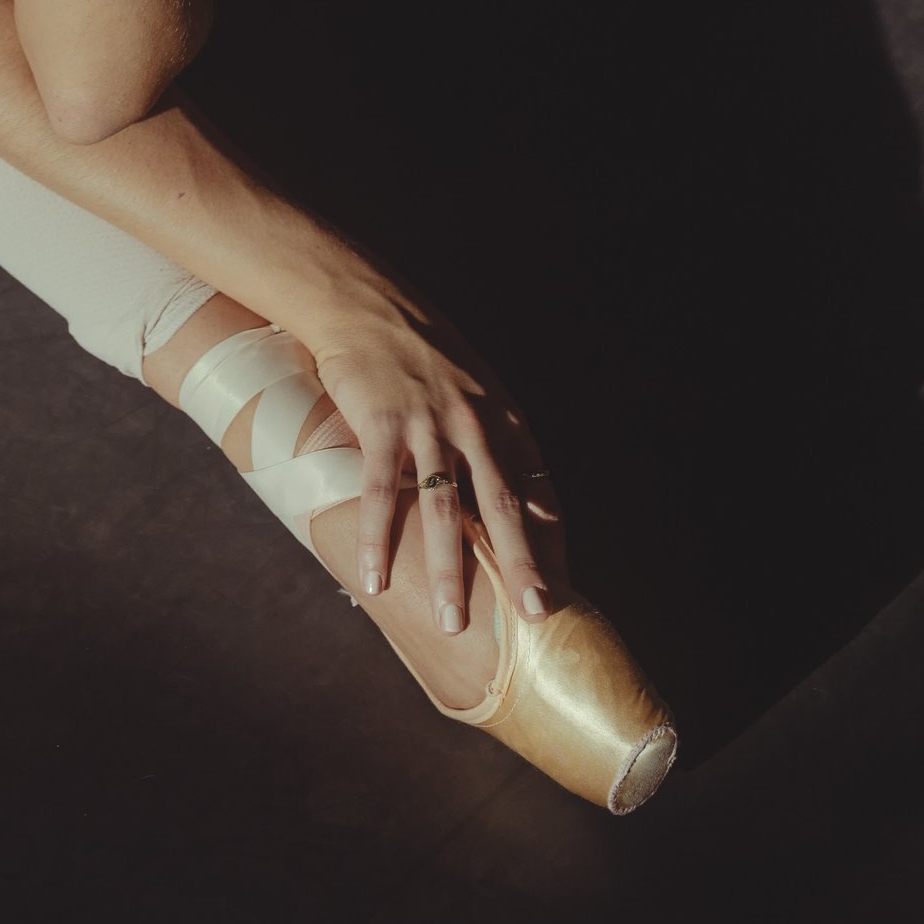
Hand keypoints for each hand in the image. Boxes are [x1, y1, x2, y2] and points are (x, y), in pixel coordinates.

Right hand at [303, 281, 560, 628]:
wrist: (363, 302)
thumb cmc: (417, 350)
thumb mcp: (472, 387)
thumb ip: (487, 438)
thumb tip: (495, 497)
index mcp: (503, 419)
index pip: (540, 493)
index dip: (551, 544)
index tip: (560, 590)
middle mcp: (474, 425)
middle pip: (503, 509)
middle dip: (520, 568)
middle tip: (534, 617)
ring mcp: (429, 424)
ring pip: (445, 511)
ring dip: (449, 572)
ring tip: (451, 621)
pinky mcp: (383, 423)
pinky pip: (383, 492)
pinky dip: (379, 539)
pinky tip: (375, 577)